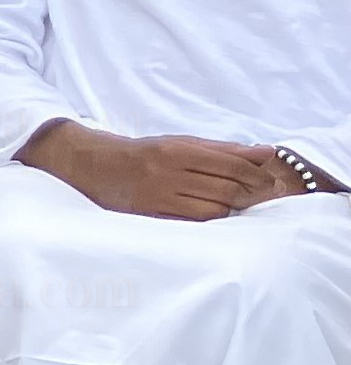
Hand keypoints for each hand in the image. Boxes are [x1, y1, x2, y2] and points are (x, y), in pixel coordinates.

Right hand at [20, 122, 308, 220]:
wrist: (96, 166)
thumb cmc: (146, 153)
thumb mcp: (181, 142)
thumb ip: (224, 149)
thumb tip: (267, 152)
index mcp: (177, 150)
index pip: (230, 163)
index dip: (256, 173)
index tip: (269, 179)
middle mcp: (167, 173)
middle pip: (226, 188)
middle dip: (250, 192)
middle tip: (260, 193)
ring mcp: (158, 196)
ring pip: (214, 209)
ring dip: (231, 208)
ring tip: (234, 202)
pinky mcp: (151, 216)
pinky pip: (194, 222)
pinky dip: (210, 218)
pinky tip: (212, 212)